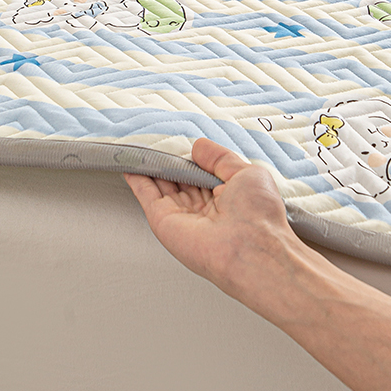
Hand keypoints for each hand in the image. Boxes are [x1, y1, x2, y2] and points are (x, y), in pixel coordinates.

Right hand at [123, 138, 299, 298]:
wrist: (252, 248)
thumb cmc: (259, 216)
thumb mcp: (246, 172)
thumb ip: (220, 158)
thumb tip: (198, 146)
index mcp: (226, 197)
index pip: (202, 173)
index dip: (191, 159)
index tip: (180, 143)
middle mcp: (203, 209)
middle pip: (179, 179)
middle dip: (167, 162)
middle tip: (154, 143)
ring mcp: (182, 216)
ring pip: (161, 185)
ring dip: (149, 167)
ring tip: (138, 147)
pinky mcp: (164, 222)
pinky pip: (147, 196)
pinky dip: (137, 179)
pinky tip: (131, 164)